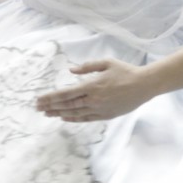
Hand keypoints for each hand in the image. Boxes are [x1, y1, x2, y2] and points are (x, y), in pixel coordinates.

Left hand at [35, 59, 157, 122]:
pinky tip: (64, 118)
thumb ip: (87, 66)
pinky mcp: (106, 115)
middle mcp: (93, 99)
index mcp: (92, 85)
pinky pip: (86, 119)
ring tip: (47, 114)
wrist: (144, 85)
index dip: (51, 97)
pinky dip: (73, 119)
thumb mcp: (106, 63)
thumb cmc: (125, 71)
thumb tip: (71, 70)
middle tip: (38, 108)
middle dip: (51, 106)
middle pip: (67, 105)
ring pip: (75, 113)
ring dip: (59, 113)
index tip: (39, 99)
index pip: (66, 93)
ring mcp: (99, 109)